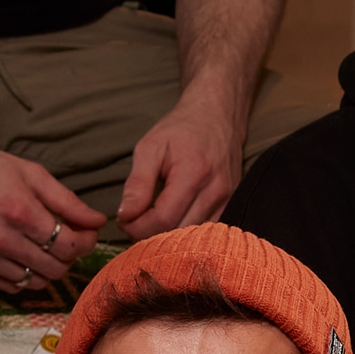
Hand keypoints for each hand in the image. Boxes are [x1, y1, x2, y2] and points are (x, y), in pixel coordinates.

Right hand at [0, 129, 110, 304]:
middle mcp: (0, 240)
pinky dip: (24, 274)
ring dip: (47, 267)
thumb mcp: (30, 173)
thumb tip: (96, 221)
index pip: (69, 245)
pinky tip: (22, 253)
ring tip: (44, 246)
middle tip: (67, 238)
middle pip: (56, 268)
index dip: (85, 241)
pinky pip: (11, 286)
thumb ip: (67, 201)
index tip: (86, 232)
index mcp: (19, 211)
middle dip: (69, 255)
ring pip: (35, 282)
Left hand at [112, 86, 249, 238]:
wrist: (218, 116)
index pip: (163, 218)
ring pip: (192, 237)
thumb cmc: (182, 129)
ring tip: (150, 221)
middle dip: (150, 234)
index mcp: (193, 173)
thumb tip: (125, 215)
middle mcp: (215, 190)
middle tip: (133, 222)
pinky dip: (185, 234)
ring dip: (167, 236)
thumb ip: (138, 183)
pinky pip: (206, 232)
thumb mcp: (150, 147)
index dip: (138, 226)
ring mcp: (227, 200)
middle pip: (178, 232)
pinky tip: (171, 221)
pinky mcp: (230, 205)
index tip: (123, 220)